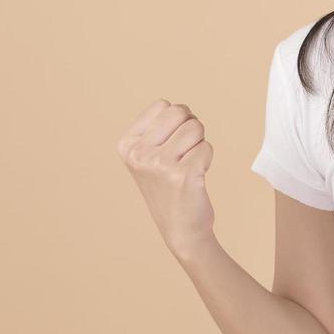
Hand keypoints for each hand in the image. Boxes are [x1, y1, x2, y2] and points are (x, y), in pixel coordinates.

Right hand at [117, 99, 216, 256]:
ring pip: (196, 127)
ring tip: (188, 165)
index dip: (176, 120)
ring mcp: (159, 164)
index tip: (171, 144)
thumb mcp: (148, 156)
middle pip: (180, 111)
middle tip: (184, 152)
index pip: (163, 105)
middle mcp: (139, 153)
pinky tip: (196, 177)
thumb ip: (158, 128)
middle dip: (190, 127)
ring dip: (199, 144)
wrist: (180, 229)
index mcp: (127, 144)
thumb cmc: (168, 187)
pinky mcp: (182, 175)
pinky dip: (207, 159)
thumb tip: (180, 108)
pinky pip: (207, 147)